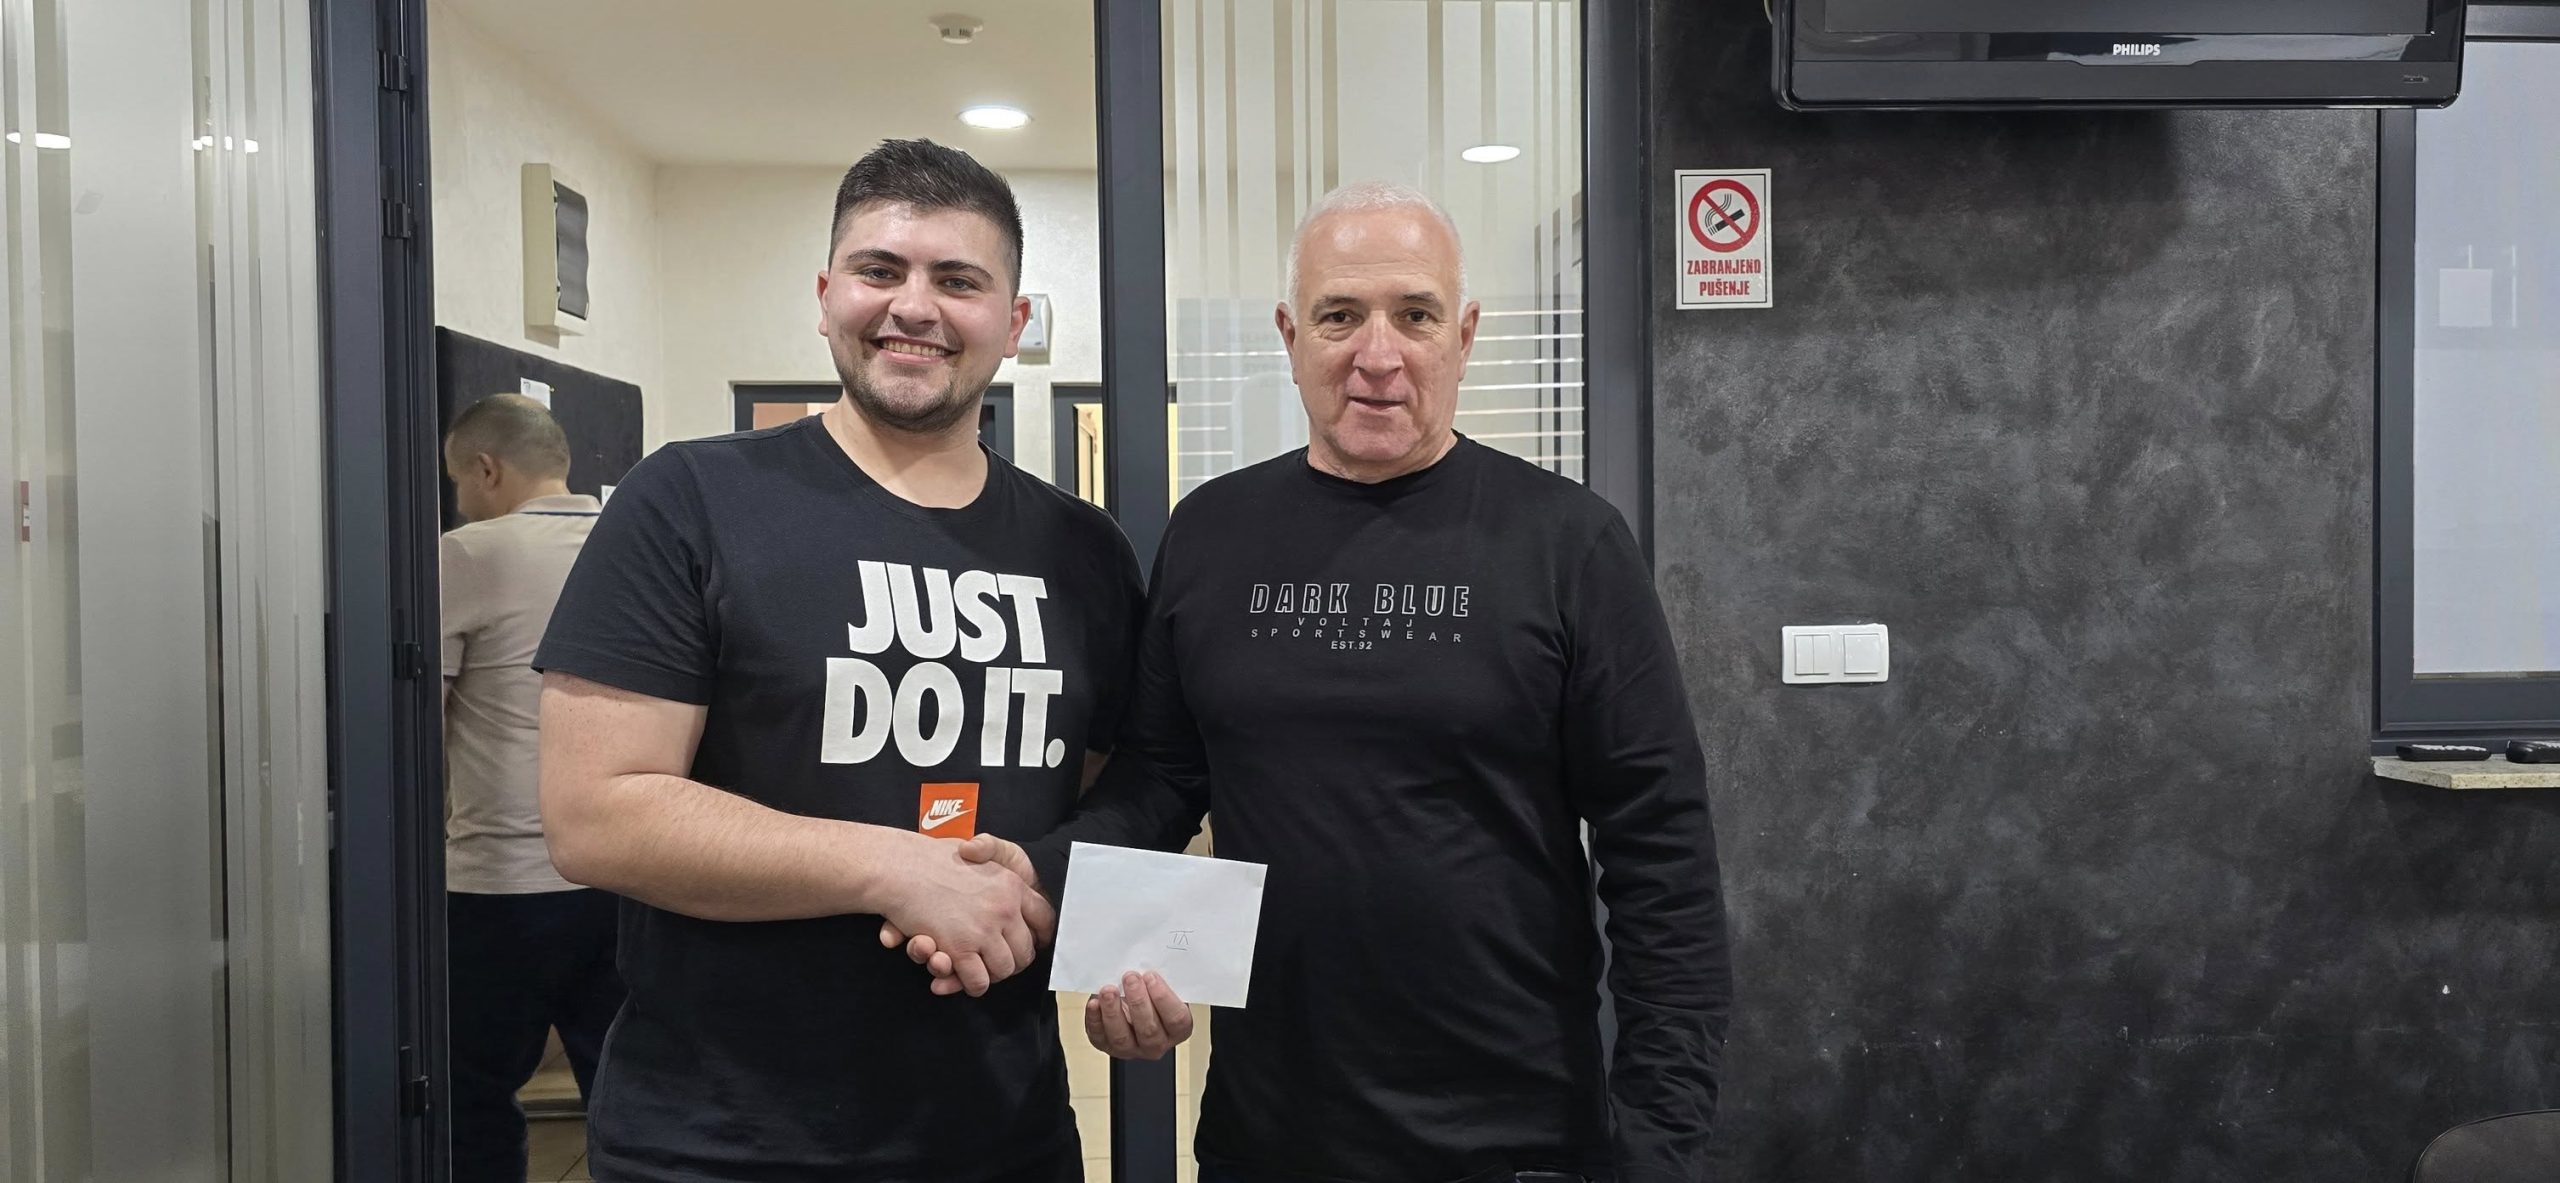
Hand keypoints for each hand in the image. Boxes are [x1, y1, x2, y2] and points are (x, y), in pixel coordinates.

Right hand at [872, 833, 1052, 996]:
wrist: (901, 866)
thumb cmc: (932, 858)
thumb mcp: (976, 849)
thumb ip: (998, 864)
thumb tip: (1012, 883)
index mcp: (1012, 885)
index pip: (1045, 918)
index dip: (1039, 934)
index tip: (1029, 942)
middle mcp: (1005, 908)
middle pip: (1025, 951)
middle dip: (1011, 961)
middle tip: (995, 962)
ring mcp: (984, 930)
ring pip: (1004, 969)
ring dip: (990, 974)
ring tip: (977, 969)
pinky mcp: (961, 948)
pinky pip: (978, 981)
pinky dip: (970, 984)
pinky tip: (960, 976)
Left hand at [1086, 971, 1193, 1059]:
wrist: (1131, 1007)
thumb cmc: (1150, 996)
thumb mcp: (1161, 988)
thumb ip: (1160, 981)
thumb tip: (1149, 963)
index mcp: (1176, 1030)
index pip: (1176, 1019)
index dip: (1163, 998)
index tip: (1151, 977)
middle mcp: (1156, 1044)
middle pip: (1149, 1030)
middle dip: (1138, 1001)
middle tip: (1130, 978)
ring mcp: (1131, 1048)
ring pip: (1122, 1037)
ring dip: (1113, 1011)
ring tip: (1109, 990)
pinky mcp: (1106, 1045)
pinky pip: (1099, 1036)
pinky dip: (1095, 1019)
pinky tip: (1095, 1003)